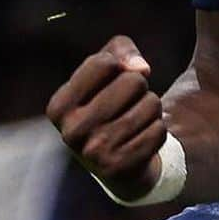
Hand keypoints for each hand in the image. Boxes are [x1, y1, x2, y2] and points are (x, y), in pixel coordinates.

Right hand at [45, 36, 165, 200]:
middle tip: (127, 105)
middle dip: (140, 87)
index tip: (113, 81)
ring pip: (151, 104)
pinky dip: (158, 129)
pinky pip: (159, 130)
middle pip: (134, 81)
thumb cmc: (110, 101)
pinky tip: (141, 139)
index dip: (119, 65)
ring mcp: (94, 153)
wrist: (116, 159)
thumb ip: (121, 50)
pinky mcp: (119, 168)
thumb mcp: (108, 67)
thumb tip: (141, 69)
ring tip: (135, 121)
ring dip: (152, 108)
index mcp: (59, 106)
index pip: (104, 62)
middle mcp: (70, 132)